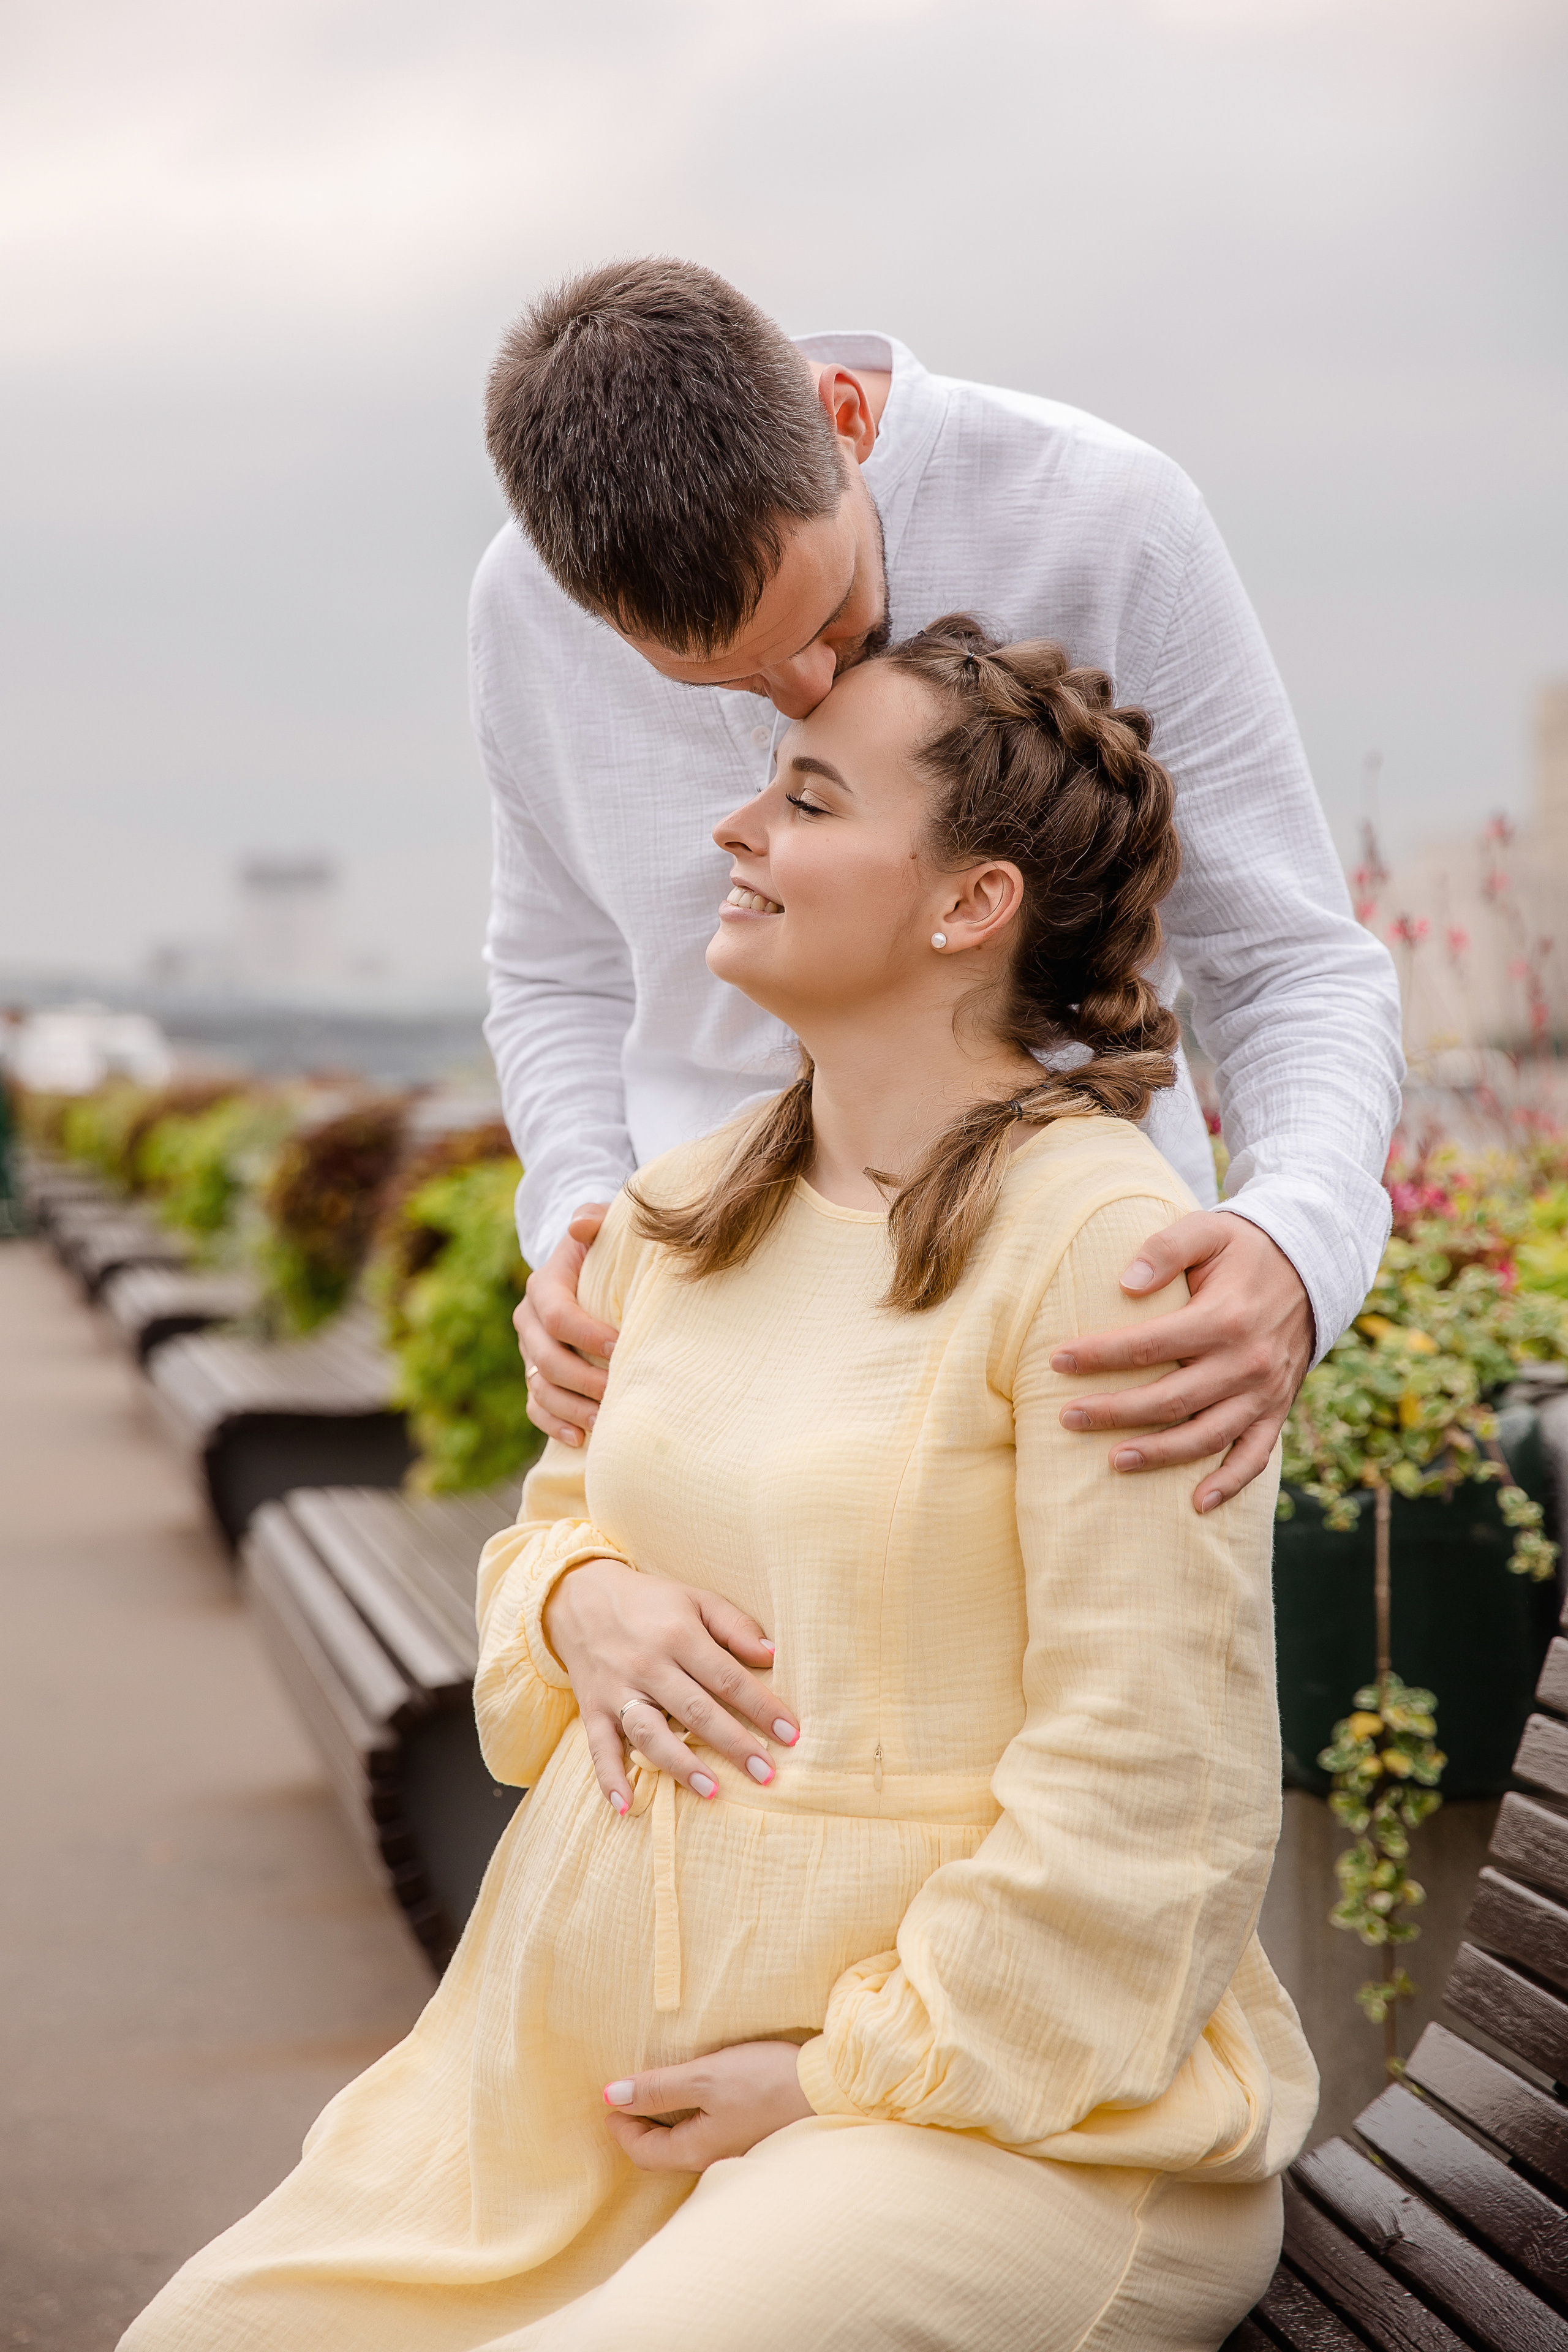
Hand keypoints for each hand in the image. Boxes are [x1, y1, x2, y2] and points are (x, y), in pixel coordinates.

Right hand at [515, 1204, 614, 1447]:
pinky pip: (534, 1407)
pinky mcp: (534, 1377)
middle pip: (546, 1360)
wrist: (583, 1271)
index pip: (558, 1316)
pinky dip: (554, 1425)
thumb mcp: (600, 1227)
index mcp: (543, 1287)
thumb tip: (582, 1227)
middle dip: (583, 1379)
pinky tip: (580, 1438)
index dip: (586, 1334)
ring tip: (605, 1420)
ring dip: (572, 1408)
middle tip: (618, 1390)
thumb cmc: (601, 1251)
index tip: (620, 1345)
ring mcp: (529, 1353)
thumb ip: (594, 1220)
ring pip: (540, 1389)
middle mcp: (529, 1323)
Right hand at [544, 1556, 799, 1812]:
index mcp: (678, 1635)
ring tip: (712, 1791)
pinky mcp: (592, 1709)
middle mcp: (648, 1664)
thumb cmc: (651, 1602)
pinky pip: (598, 1747)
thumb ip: (735, 1626)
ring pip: (649, 1732)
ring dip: (679, 1764)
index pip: (727, 1678)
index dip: (761, 1706)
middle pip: (695, 1710)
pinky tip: (627, 1805)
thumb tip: (773, 1656)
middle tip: (767, 1773)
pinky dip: (609, 1778)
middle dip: (733, 1744)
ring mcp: (617, 1689)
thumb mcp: (696, 1599)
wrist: (581, 1596)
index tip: (791, 1734)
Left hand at [603, 2041, 812, 2171]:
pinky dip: (688, 2118)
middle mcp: (712, 2158)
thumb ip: (658, 2088)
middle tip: (624, 2098)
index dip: (621, 2127)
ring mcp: (733, 2149)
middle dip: (639, 2128)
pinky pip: (707, 2134)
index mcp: (695, 2150)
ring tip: (653, 2093)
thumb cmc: (764, 2082)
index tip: (608, 2101)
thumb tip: (612, 2096)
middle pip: (662, 2151)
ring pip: (685, 2143)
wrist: (827, 2089)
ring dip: (664, 2121)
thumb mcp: (705, 2078)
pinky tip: (693, 2097)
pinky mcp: (750, 2135)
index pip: (643, 2151)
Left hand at [1052, 1211, 1313, 1513]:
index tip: (1056, 1361)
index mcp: (1225, 1318)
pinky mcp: (1276, 1408)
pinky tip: (1197, 1504)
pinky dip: (1230, 1483)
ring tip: (1113, 1462)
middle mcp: (1247, 1362)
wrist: (1311, 1266)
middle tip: (1066, 1417)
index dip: (1099, 1356)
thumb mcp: (1208, 1230)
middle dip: (1115, 1412)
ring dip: (1160, 1454)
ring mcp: (1264, 1391)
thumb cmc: (1244, 1248)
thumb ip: (1166, 1248)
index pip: (1149, 1345)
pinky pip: (1255, 1455)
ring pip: (1207, 1435)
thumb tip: (1125, 1283)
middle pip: (1171, 1398)